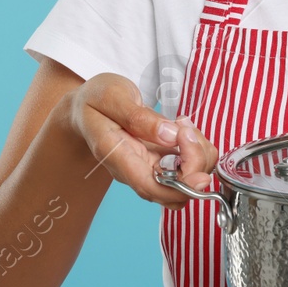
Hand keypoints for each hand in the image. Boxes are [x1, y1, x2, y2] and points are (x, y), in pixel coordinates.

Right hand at [65, 72, 217, 209]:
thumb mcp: (112, 97)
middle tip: (185, 127)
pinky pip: (188, 164)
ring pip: (186, 178)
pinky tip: (182, 128)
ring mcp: (148, 167)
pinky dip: (196, 147)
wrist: (86, 108)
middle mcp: (135, 169)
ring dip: (198, 152)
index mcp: (117, 155)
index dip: (179, 189)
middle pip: (174, 187)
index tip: (201, 175)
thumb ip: (138, 117)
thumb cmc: (94, 102)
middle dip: (195, 162)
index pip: (149, 187)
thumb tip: (170, 135)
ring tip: (182, 123)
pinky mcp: (160, 160)